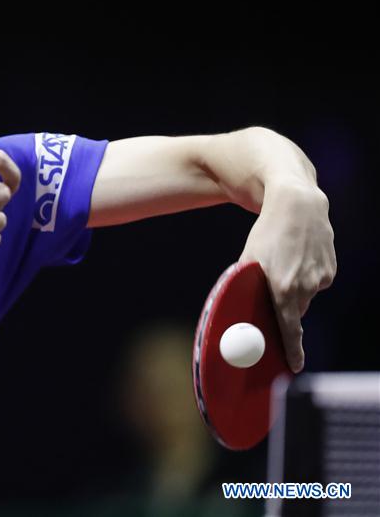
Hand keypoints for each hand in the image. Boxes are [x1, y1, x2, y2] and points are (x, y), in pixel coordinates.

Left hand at [239, 180, 336, 371]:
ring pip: (305, 297)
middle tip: (275, 295)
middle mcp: (304, 287)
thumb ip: (248, 286)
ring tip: (285, 264)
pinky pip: (315, 283)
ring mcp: (320, 278)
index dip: (292, 350)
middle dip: (284, 309)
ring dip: (294, 289)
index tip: (294, 367)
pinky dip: (306, 276)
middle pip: (294, 312)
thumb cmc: (266, 234)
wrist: (297, 206)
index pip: (289, 329)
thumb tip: (242, 311)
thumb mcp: (249, 259)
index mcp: (282, 288)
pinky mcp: (330, 270)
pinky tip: (298, 257)